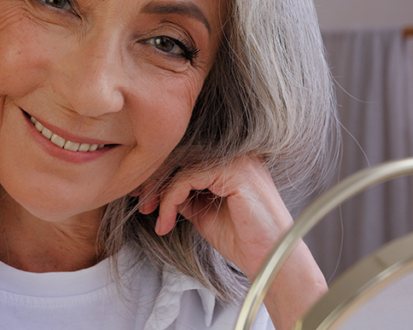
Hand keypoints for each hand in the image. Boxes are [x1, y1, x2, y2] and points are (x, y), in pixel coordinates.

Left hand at [140, 156, 326, 329]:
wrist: (270, 260)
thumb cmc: (243, 239)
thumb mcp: (202, 211)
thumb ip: (184, 194)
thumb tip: (154, 186)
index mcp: (232, 158)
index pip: (188, 154)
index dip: (162, 174)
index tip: (145, 197)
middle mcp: (237, 153)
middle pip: (183, 154)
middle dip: (157, 180)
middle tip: (143, 205)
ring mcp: (238, 159)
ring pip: (182, 165)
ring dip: (161, 193)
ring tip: (156, 217)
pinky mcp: (234, 171)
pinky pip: (188, 178)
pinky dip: (170, 200)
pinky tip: (166, 221)